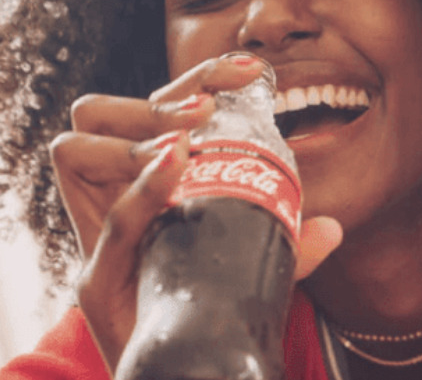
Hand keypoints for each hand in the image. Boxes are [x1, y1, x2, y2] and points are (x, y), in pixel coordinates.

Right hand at [49, 57, 342, 371]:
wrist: (185, 371)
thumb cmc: (215, 308)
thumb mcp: (255, 264)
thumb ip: (287, 246)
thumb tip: (334, 228)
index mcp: (163, 176)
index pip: (170, 104)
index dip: (207, 76)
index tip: (257, 73)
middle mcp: (124, 187)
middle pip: (121, 103)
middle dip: (172, 93)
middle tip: (213, 105)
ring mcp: (100, 220)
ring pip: (87, 128)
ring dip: (139, 122)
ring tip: (187, 138)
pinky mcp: (92, 264)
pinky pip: (88, 202)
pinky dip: (135, 178)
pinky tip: (172, 161)